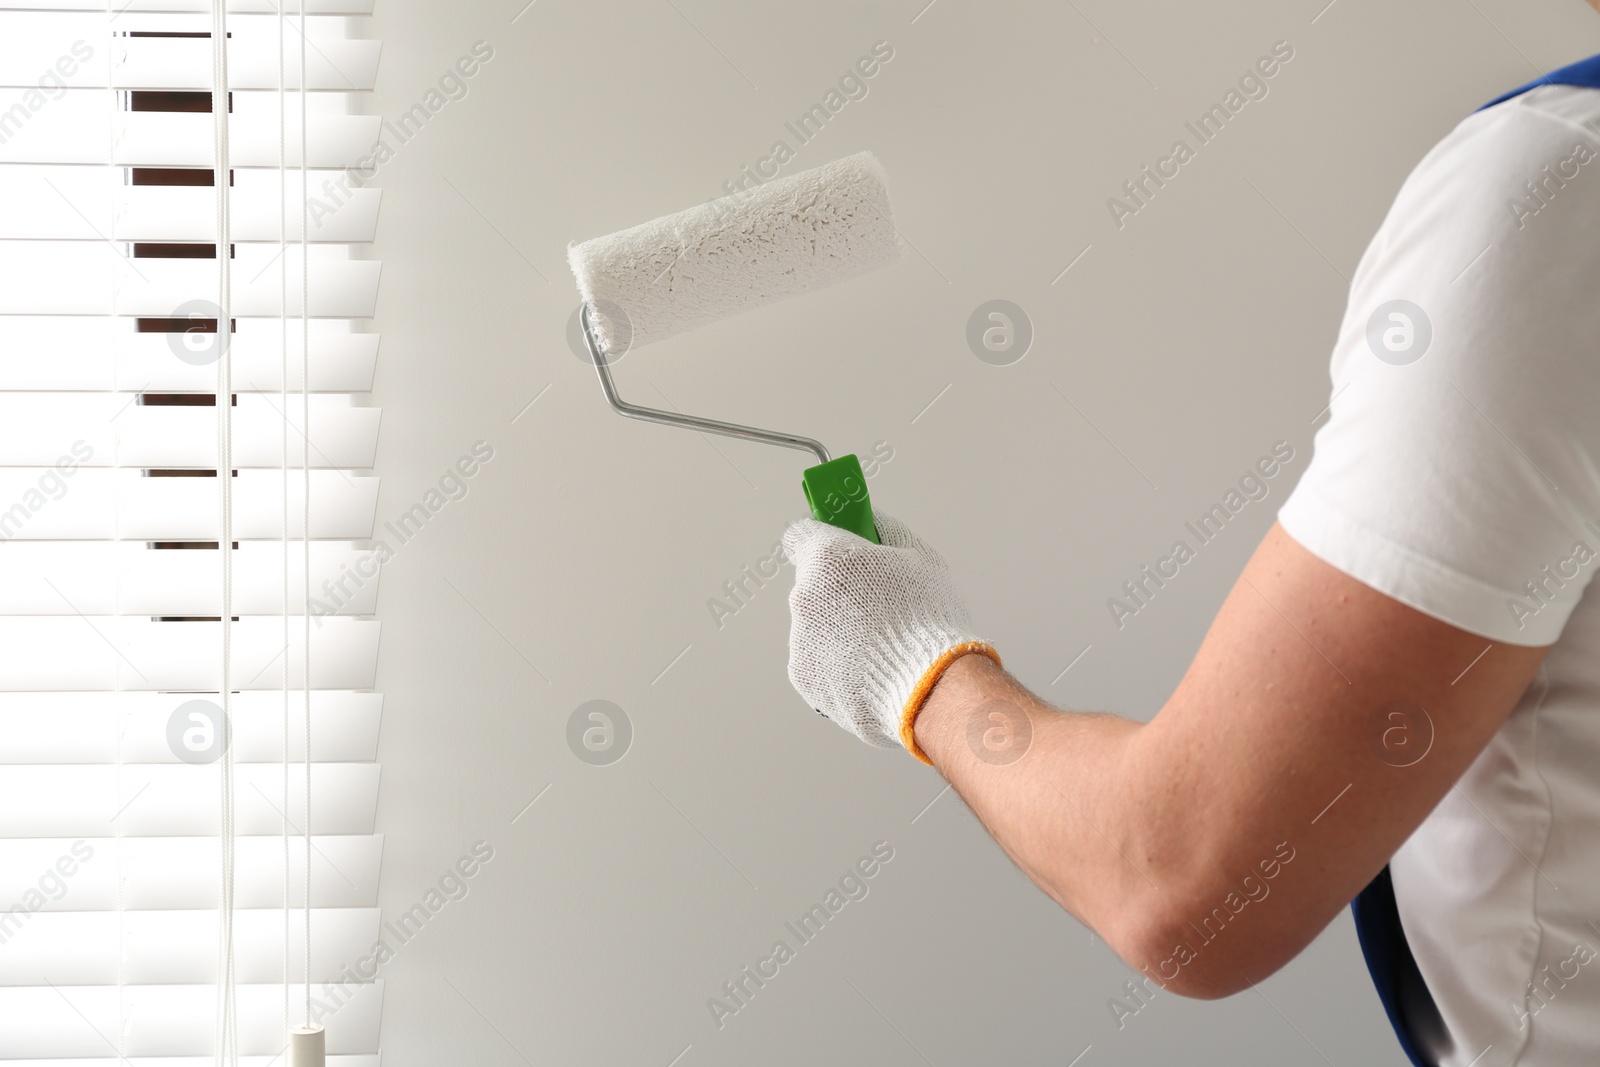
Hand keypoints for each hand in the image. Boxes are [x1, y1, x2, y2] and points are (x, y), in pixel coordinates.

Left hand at [782, 510, 999, 760]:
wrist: (930, 688)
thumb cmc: (930, 621)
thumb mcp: (921, 557)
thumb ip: (886, 531)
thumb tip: (871, 522)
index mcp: (827, 559)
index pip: (800, 534)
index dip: (823, 538)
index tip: (838, 546)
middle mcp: (803, 598)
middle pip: (813, 584)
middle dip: (839, 590)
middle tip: (878, 603)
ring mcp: (800, 641)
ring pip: (816, 625)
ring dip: (839, 629)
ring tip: (882, 644)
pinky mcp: (805, 678)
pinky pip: (820, 661)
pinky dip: (839, 663)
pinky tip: (872, 667)